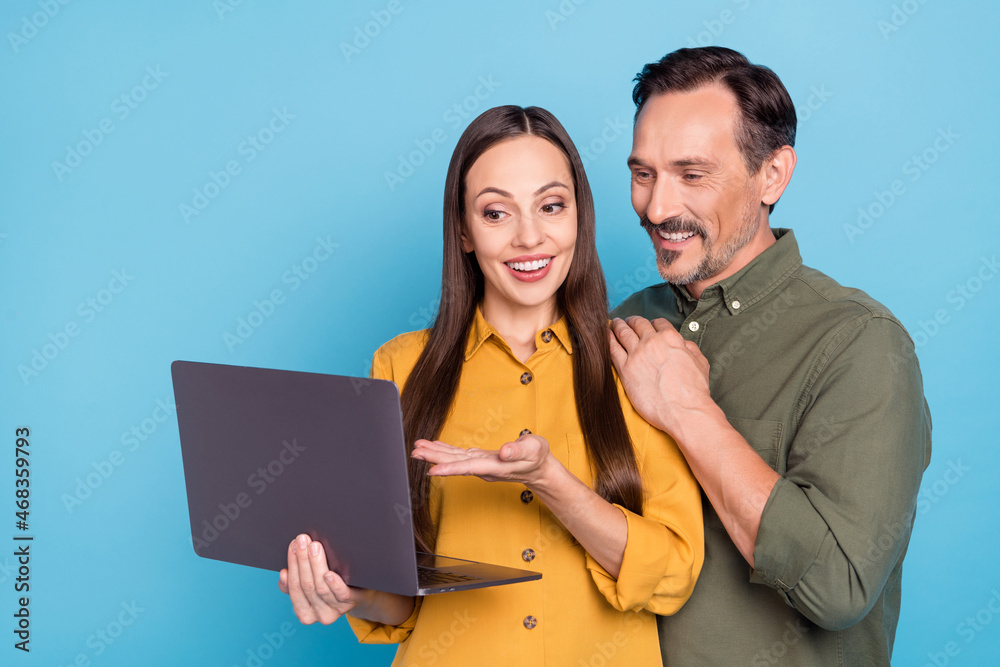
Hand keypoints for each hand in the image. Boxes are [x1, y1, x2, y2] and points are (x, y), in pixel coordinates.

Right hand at [278, 534, 365, 624]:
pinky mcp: (351, 602)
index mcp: (305, 613)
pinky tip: (329, 574)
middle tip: (302, 540)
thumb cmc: (331, 588)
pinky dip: (334, 584)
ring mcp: (336, 610)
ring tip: (314, 546)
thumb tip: (284, 574)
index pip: (294, 587)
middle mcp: (319, 615)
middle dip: (303, 560)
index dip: (293, 565)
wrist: (360, 595)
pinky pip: (341, 594)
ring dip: (316, 564)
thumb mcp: (311, 589)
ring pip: (321, 587)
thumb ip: (295, 584)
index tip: (293, 546)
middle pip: (307, 585)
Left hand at [411, 435, 556, 487]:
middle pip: (455, 463)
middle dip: (434, 459)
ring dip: (435, 454)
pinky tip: (434, 446)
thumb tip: (505, 451)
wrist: (539, 468)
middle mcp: (484, 467)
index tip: (432, 470)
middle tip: (415, 452)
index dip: (450, 468)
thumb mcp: (534, 449)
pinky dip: (445, 450)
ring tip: (417, 448)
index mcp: (495, 466)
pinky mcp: (480, 459)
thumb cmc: (538, 457)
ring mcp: (480, 464)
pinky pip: (459, 455)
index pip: (469, 467)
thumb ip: (519, 450)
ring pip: (454, 459)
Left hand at [608, 316, 712, 435]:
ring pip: (622, 332)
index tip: (648, 326)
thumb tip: (684, 344)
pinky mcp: (625, 369)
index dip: (652, 323)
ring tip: (614, 324)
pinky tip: (605, 337)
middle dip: (631, 321)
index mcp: (670, 338)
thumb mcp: (700, 362)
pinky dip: (607, 340)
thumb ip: (690, 349)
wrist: (684, 410)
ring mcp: (636, 354)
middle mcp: (652, 342)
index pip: (658, 322)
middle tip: (626, 322)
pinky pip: (612, 349)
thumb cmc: (694, 391)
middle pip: (637, 324)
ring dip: (617, 326)